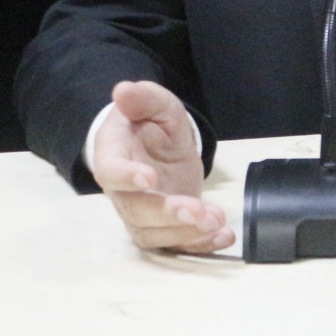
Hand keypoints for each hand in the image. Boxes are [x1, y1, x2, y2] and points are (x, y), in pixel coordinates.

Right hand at [92, 80, 233, 252]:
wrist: (159, 145)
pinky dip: (200, 245)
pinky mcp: (163, 227)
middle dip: (167, 214)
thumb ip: (143, 97)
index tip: (149, 178)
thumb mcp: (154, 103)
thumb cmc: (150, 123)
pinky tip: (223, 236)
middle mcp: (122, 192)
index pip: (112, 170)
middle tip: (197, 210)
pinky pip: (176, 244)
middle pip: (137, 210)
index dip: (127, 177)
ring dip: (187, 233)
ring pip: (155, 234)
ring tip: (216, 220)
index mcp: (113, 156)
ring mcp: (140, 213)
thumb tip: (124, 90)